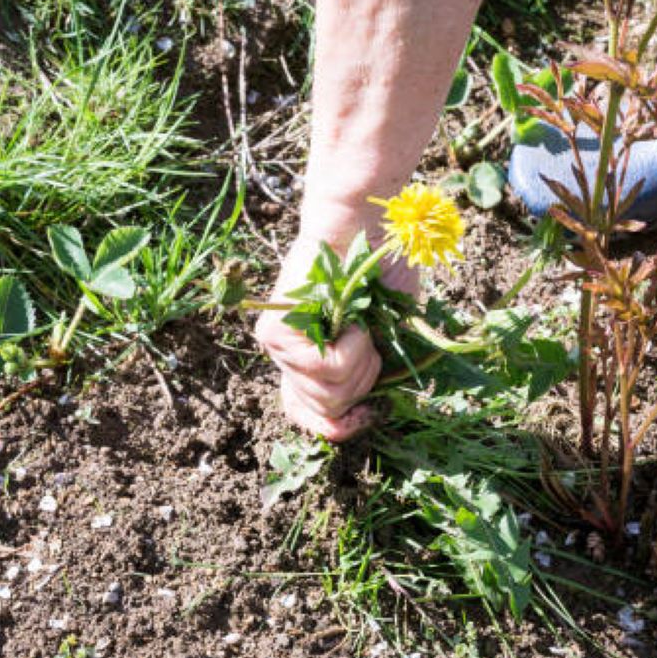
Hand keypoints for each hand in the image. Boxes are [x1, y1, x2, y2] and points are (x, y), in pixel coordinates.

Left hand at [255, 234, 417, 441]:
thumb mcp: (381, 337)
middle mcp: (285, 360)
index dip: (341, 428)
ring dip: (361, 361)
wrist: (364, 228)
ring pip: (329, 393)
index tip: (367, 413)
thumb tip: (357, 419)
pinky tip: (349, 317)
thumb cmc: (379, 276)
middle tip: (368, 341)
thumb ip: (365, 375)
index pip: (308, 420)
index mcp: (307, 364)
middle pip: (328, 411)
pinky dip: (353, 346)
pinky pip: (326, 368)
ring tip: (358, 323)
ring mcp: (276, 348)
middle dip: (364, 383)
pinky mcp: (275, 333)